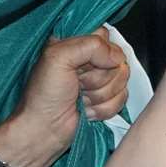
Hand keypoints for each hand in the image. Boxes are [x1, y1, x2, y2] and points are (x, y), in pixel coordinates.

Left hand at [0, 30, 128, 166]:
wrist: (44, 130)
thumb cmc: (43, 96)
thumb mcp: (57, 58)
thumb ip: (90, 46)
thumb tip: (115, 57)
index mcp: (74, 44)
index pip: (104, 36)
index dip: (99, 52)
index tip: (82, 64)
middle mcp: (87, 60)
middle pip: (117, 59)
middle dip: (98, 78)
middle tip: (77, 84)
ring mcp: (97, 81)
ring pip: (122, 80)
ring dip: (99, 95)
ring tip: (79, 98)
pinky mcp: (104, 99)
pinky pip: (122, 98)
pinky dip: (103, 108)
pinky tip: (86, 110)